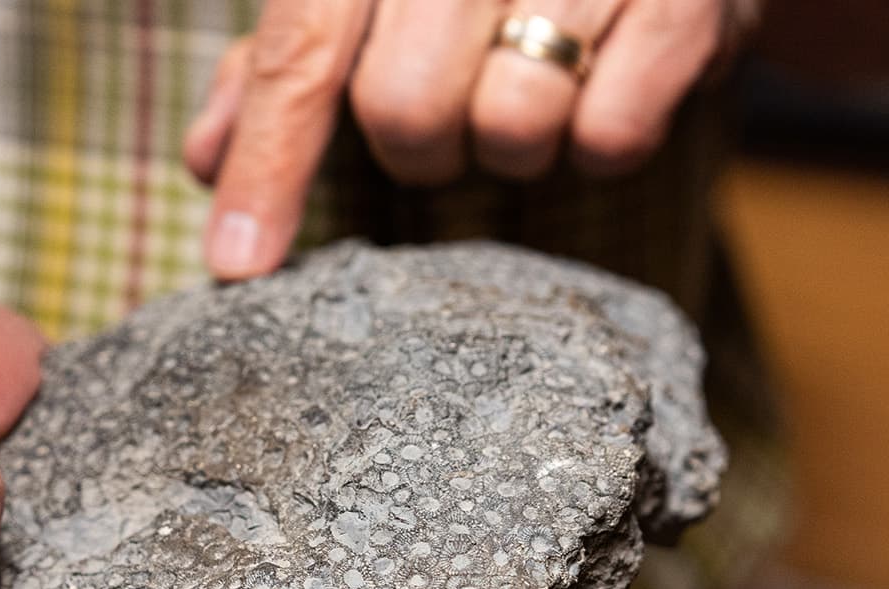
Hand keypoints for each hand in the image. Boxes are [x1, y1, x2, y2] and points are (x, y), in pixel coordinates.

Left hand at [184, 0, 755, 279]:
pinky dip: (600, 141)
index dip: (267, 166)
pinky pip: (610, 136)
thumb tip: (203, 157)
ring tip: (536, 83)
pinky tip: (604, 88)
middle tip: (454, 107)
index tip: (237, 263)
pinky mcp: (685, 1)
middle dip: (419, 145)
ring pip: (510, 127)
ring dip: (513, 141)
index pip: (301, 55)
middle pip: (404, 110)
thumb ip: (286, 60)